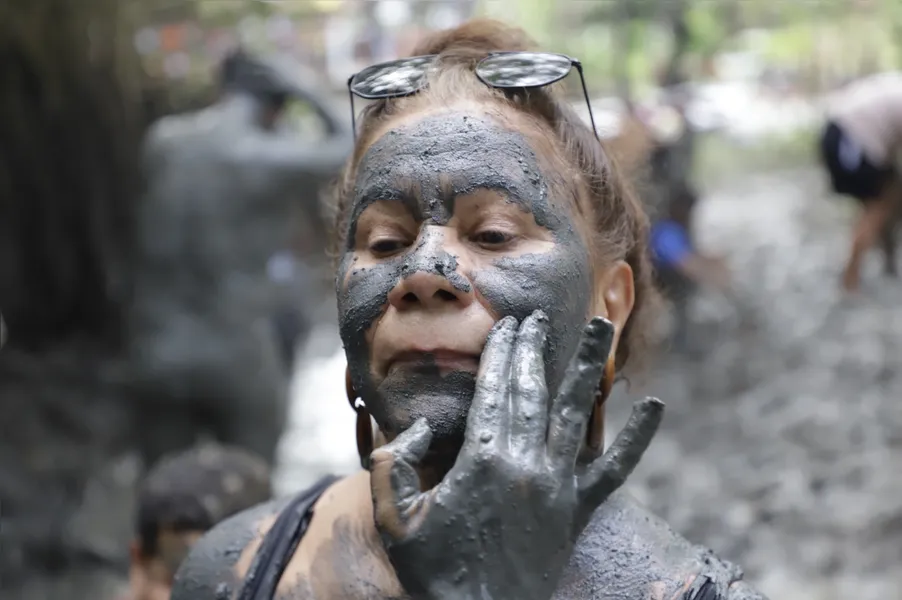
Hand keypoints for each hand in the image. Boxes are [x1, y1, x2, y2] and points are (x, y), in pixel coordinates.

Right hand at [368, 311, 663, 599]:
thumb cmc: (433, 573)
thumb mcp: (393, 521)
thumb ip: (390, 466)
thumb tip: (417, 428)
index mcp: (482, 462)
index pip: (493, 391)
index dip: (500, 353)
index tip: (507, 324)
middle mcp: (526, 466)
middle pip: (532, 392)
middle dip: (533, 349)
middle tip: (537, 316)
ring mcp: (558, 487)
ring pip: (576, 413)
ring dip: (589, 366)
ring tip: (601, 326)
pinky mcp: (579, 512)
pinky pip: (614, 470)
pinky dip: (636, 439)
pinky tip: (655, 406)